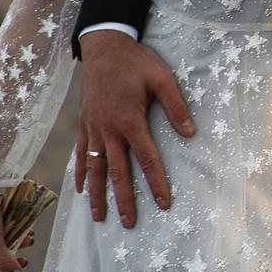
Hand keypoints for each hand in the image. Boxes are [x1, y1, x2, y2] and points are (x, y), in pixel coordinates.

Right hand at [71, 29, 194, 226]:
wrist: (104, 46)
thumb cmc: (136, 62)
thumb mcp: (162, 78)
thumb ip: (177, 106)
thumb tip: (190, 133)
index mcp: (131, 121)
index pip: (147, 160)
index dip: (157, 183)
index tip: (164, 204)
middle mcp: (109, 130)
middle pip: (117, 172)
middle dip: (124, 200)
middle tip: (129, 224)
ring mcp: (93, 129)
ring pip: (94, 169)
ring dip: (97, 195)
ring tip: (98, 217)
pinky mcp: (84, 124)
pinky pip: (80, 154)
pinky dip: (80, 173)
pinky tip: (80, 189)